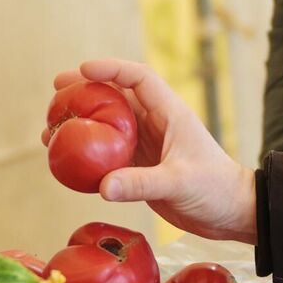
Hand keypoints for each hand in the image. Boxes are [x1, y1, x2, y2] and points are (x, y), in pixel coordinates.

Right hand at [54, 59, 257, 243]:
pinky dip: (87, 155)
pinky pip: (108, 155)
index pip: (139, 78)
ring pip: (108, 126)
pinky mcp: (141, 168)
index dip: (111, 69)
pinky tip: (67, 162)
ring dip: (81, 124)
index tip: (83, 70)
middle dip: (85, 90)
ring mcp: (147, 145)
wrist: (231, 213)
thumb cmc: (216, 190)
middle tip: (56, 90)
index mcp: (170, 114)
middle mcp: (156, 124)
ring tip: (51, 130)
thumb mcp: (180, 182)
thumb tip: (103, 186)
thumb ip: (142, 183)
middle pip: (116, 97)